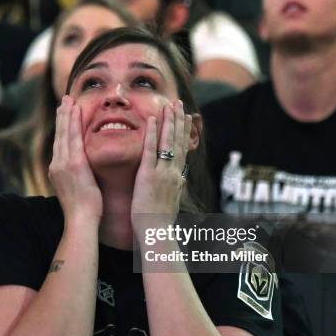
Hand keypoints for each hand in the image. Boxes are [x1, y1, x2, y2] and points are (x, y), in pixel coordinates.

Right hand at [49, 95, 102, 219]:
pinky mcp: (74, 163)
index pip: (60, 143)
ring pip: (64, 132)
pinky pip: (73, 137)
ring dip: (66, 114)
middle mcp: (57, 164)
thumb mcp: (76, 190)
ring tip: (68, 100)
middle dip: (62, 116)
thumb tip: (80, 173)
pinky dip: (73, 122)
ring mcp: (63, 163)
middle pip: (59, 134)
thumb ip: (75, 177)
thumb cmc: (83, 210)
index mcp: (57, 170)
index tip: (64, 113)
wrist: (81, 220)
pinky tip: (75, 110)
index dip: (62, 127)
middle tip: (64, 100)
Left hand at [131, 101, 191, 237]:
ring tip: (169, 105)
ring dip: (169, 121)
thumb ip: (177, 189)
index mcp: (177, 177)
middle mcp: (173, 171)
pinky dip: (151, 133)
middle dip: (179, 120)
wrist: (157, 232)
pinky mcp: (148, 175)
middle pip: (177, 141)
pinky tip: (151, 119)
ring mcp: (162, 172)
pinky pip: (150, 150)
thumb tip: (181, 181)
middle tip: (179, 103)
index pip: (182, 149)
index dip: (184, 131)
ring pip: (167, 141)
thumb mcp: (173, 202)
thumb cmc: (161, 221)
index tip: (186, 117)